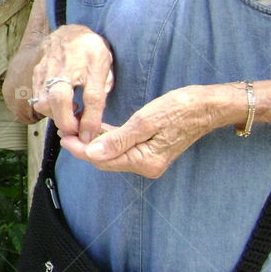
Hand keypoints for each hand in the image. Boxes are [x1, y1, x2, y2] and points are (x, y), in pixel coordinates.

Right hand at [31, 25, 113, 141]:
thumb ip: (102, 89)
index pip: (93, 96)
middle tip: (76, 131)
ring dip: (56, 116)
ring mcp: (47, 68)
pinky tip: (59, 107)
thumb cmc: (90, 51)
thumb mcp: (106, 66)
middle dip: (67, 122)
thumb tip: (93, 120)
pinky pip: (37, 98)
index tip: (90, 135)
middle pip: (59, 98)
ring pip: (44, 101)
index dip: (92, 120)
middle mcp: (67, 63)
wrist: (68, 33)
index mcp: (91, 60)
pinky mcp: (36, 73)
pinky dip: (48, 109)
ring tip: (69, 115)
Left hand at [60, 85, 215, 177]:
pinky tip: (94, 127)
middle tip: (64, 128)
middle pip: (105, 158)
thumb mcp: (145, 122)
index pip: (103, 159)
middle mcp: (145, 165)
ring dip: (93, 140)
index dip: (80, 149)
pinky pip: (122, 145)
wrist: (207, 106)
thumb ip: (118, 140)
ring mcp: (147, 158)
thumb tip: (92, 154)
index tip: (63, 136)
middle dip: (83, 145)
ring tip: (73, 125)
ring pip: (112, 152)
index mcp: (144, 161)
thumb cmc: (179, 109)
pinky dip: (107, 137)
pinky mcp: (149, 148)